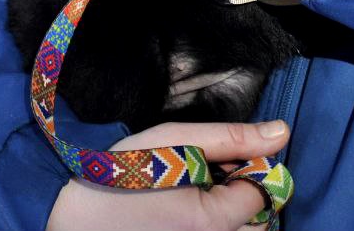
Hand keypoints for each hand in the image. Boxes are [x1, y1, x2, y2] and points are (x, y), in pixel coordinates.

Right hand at [46, 120, 290, 230]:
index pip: (264, 189)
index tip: (216, 156)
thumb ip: (231, 138)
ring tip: (191, 194)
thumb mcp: (174, 142)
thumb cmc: (120, 177)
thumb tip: (283, 132)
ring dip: (230, 213)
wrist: (70, 224)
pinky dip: (212, 226)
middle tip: (202, 174)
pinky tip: (182, 214)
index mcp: (215, 221)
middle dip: (242, 192)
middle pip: (259, 219)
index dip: (247, 165)